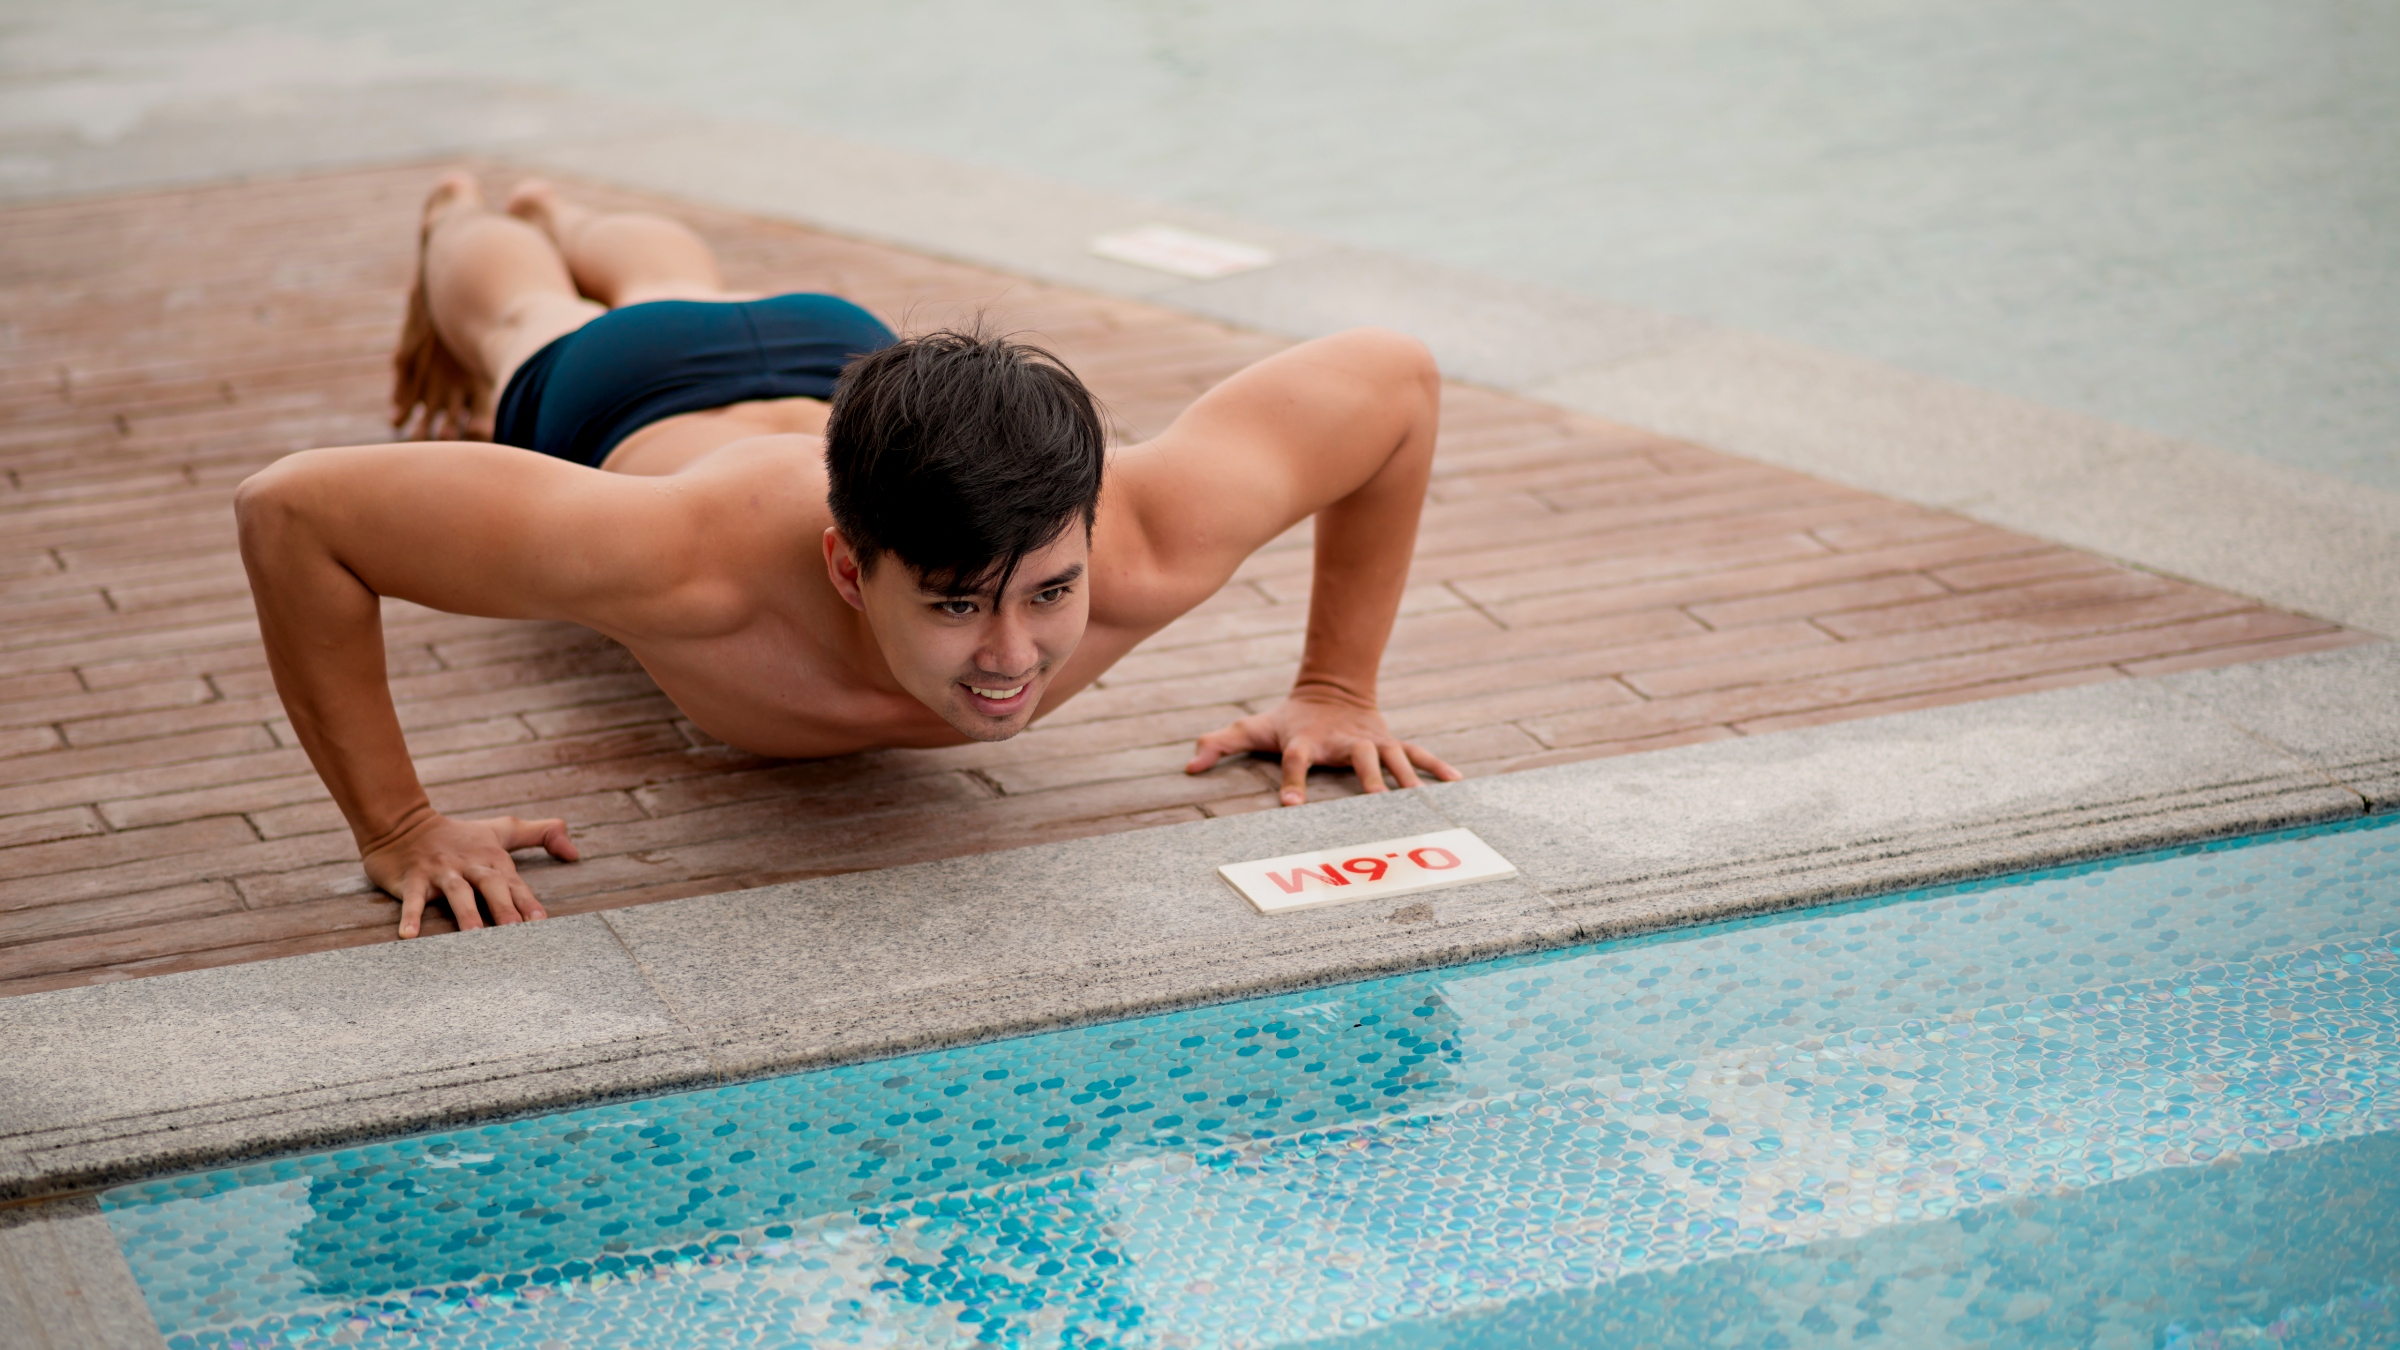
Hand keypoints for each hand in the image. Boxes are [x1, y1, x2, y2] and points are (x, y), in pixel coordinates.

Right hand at [361, 811, 578, 937]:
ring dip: (465, 913)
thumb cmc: (460, 835)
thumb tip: (575, 853)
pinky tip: (408, 935)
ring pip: (456, 892)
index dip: (528, 902)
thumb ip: (541, 834)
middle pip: (490, 885)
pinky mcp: (411, 878)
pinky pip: (412, 898)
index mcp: (492, 859)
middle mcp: (470, 866)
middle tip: (515, 932)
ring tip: (472, 937)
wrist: (404, 822)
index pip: (515, 883)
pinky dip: (410, 915)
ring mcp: (441, 872)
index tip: (541, 922)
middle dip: (503, 907)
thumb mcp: (503, 829)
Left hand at [1186, 688, 1461, 805]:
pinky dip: (1438, 768)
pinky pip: (1419, 755)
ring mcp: (1372, 742)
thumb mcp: (1253, 728)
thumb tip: (1188, 765)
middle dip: (1370, 782)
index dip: (1292, 783)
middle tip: (1379, 805)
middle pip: (1359, 762)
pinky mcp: (1392, 742)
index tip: (1290, 807)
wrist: (1331, 690)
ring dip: (1409, 782)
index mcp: (1307, 743)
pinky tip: (1457, 785)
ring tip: (1423, 805)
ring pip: (1394, 761)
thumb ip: (1221, 744)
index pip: (1295, 762)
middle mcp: (1343, 743)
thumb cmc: (1288, 720)